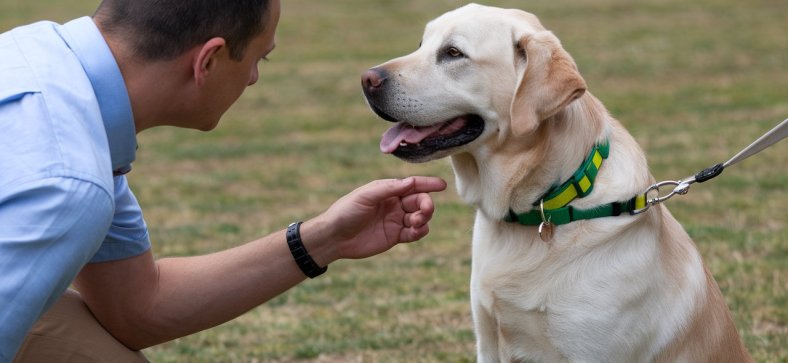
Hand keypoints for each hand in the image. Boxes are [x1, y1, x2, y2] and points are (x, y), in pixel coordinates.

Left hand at [310, 176, 446, 260]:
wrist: (334, 237)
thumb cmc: (346, 211)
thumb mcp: (366, 196)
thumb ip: (389, 189)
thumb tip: (411, 182)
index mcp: (388, 190)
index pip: (412, 185)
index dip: (428, 184)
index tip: (442, 185)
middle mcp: (394, 204)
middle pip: (420, 201)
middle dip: (426, 205)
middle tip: (423, 211)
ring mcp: (396, 220)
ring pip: (420, 217)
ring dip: (423, 218)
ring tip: (415, 222)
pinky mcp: (395, 236)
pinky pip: (414, 233)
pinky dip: (420, 231)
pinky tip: (415, 231)